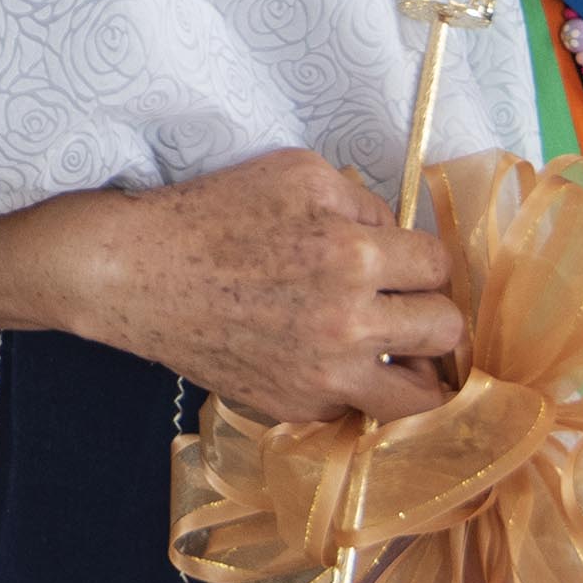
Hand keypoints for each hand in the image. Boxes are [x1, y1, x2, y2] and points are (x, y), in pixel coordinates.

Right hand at [61, 149, 461, 420]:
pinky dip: (349, 385)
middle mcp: (348, 323)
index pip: (440, 266)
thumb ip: (363, 203)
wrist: (138, 273)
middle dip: (427, 310)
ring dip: (412, 369)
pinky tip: (319, 357)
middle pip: (444, 332)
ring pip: (418, 399)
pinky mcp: (295, 408)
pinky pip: (355, 408)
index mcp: (353, 255)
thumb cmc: (213, 212)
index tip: (398, 260)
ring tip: (389, 351)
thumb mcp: (297, 174)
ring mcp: (323, 376)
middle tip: (398, 302)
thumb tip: (396, 237)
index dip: (421, 258)